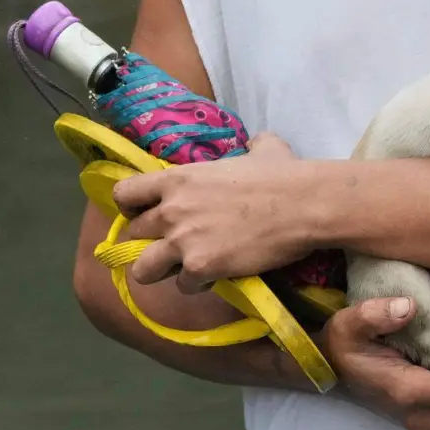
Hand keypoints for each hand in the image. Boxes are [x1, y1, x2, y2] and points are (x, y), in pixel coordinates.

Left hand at [113, 133, 319, 292]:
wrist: (304, 204)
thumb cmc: (284, 174)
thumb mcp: (262, 149)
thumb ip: (249, 146)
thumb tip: (257, 144)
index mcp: (177, 178)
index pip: (124, 194)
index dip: (131, 209)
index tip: (147, 215)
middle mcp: (171, 209)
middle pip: (134, 235)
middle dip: (152, 243)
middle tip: (176, 247)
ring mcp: (182, 240)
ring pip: (143, 269)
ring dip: (163, 271)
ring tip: (186, 270)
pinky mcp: (201, 266)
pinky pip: (183, 286)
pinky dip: (198, 285)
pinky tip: (217, 277)